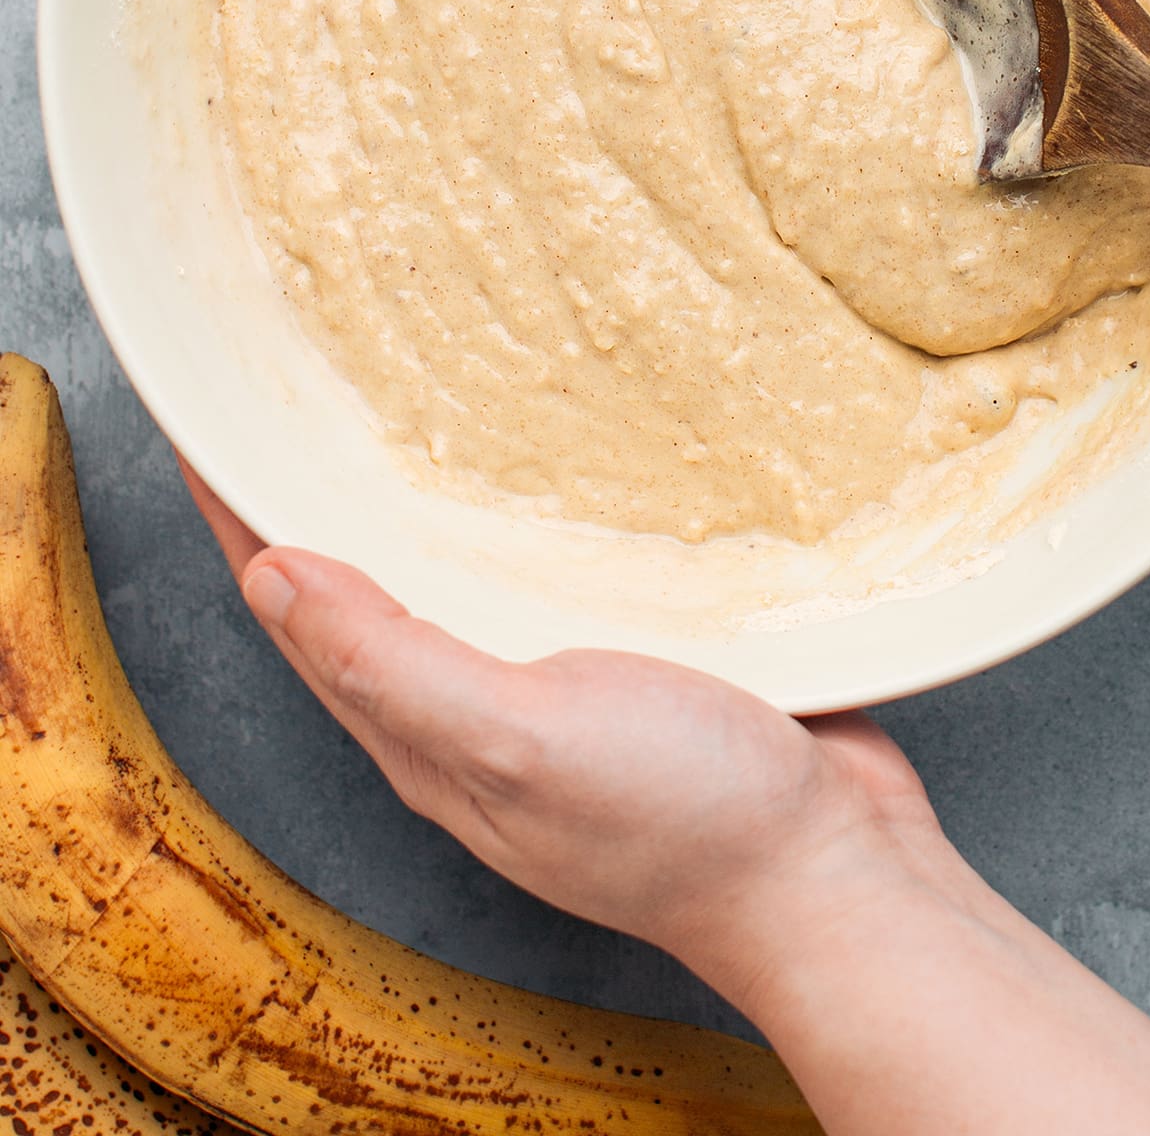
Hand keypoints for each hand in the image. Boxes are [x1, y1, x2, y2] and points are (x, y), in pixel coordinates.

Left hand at [182, 463, 1149, 1133]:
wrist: (838, 874)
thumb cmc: (683, 818)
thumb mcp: (520, 738)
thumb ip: (394, 664)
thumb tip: (272, 578)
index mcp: (422, 731)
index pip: (295, 606)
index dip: (241, 513)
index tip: (205, 415)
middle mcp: (471, 707)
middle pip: (361, 581)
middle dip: (314, 490)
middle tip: (295, 381)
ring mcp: (553, 683)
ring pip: (454, 571)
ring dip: (413, 492)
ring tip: (394, 397)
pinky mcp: (630, 656)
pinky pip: (543, 572)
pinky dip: (514, 512)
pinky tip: (536, 464)